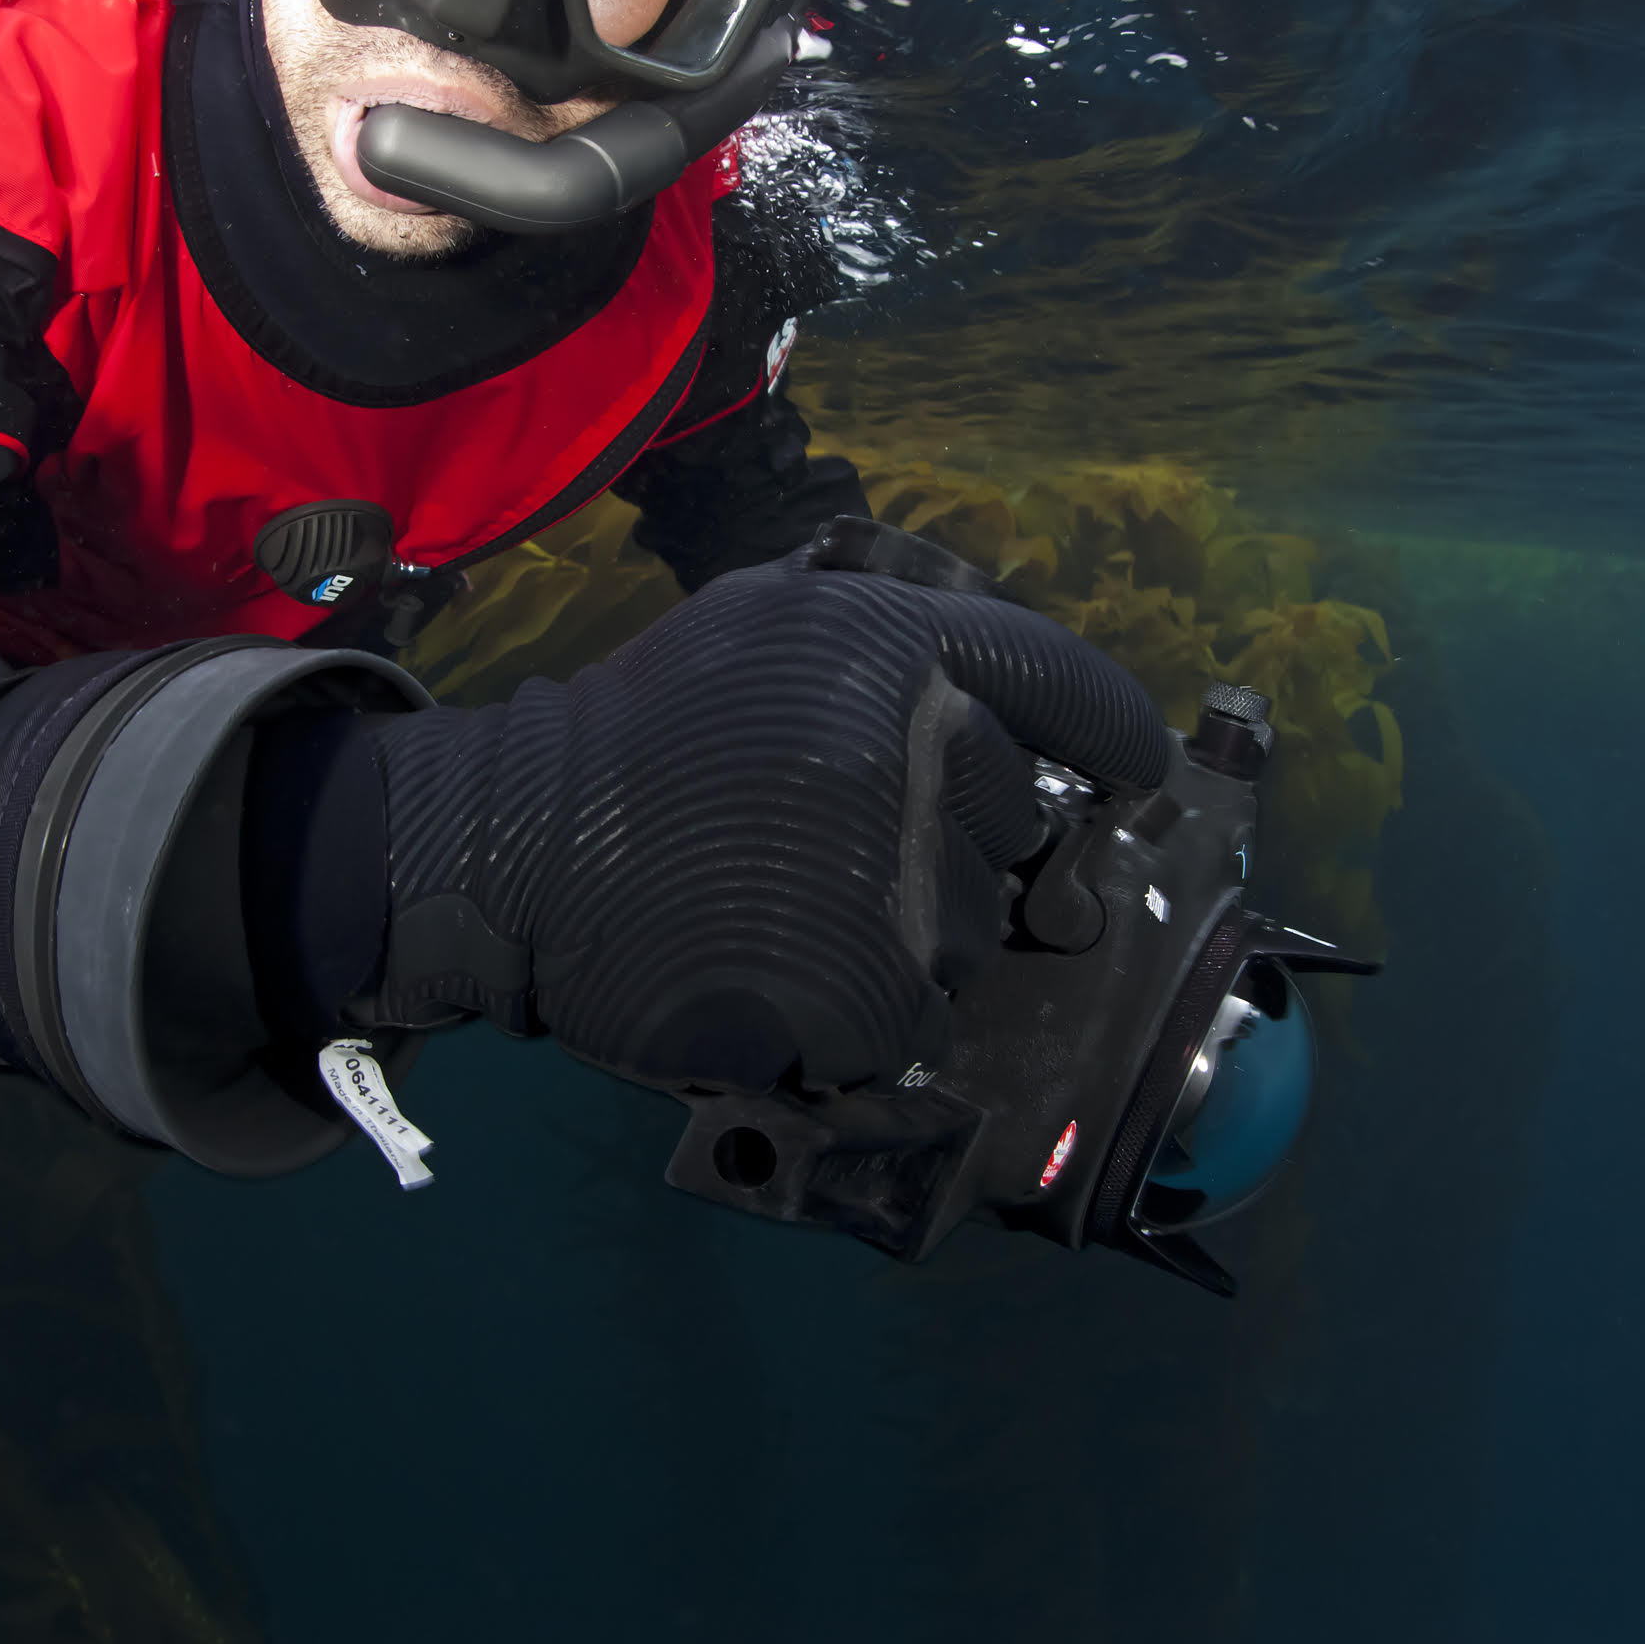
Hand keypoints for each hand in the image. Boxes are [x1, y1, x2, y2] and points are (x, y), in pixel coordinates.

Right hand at [361, 530, 1169, 1088]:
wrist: (512, 849)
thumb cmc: (639, 736)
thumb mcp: (763, 627)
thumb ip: (890, 647)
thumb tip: (1013, 711)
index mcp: (889, 642)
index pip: (1063, 684)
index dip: (1110, 728)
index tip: (1132, 764)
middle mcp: (910, 746)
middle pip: (1014, 824)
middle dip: (952, 844)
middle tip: (838, 848)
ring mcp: (891, 875)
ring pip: (971, 930)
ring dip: (905, 935)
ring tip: (788, 909)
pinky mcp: (863, 990)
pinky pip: (912, 1017)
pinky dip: (860, 1013)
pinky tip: (776, 971)